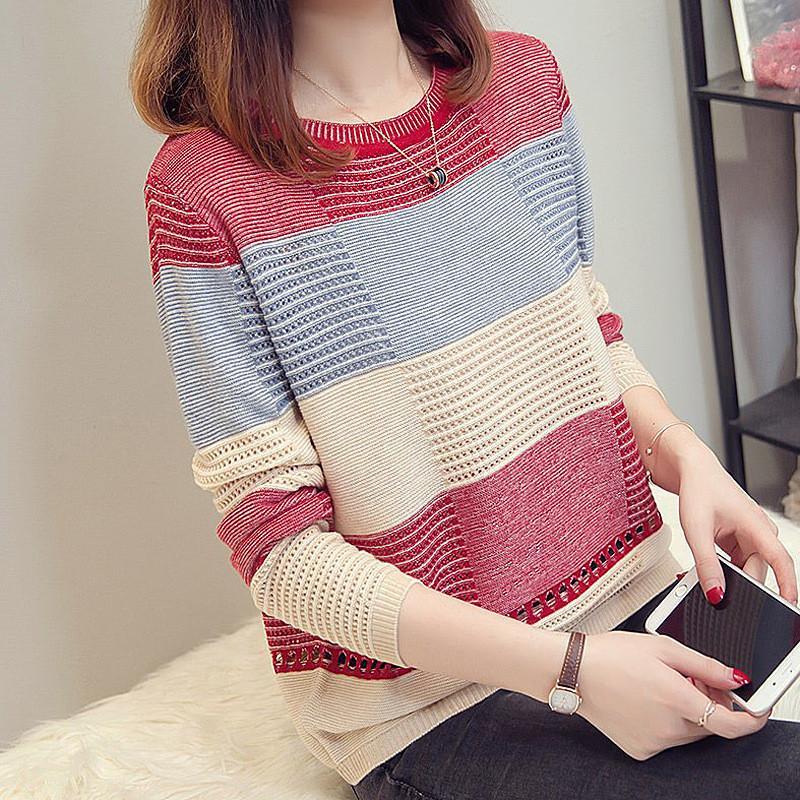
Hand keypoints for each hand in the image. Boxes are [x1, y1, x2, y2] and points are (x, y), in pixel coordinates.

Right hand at [578, 631, 765, 759]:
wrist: (571, 671)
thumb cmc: (610, 654)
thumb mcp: (661, 647)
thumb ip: (704, 665)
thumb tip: (736, 678)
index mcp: (675, 698)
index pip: (731, 724)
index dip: (752, 719)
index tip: (758, 709)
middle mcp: (667, 728)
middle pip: (709, 724)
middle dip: (710, 703)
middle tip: (692, 678)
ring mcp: (653, 742)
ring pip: (688, 732)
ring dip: (687, 712)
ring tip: (662, 684)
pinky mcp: (639, 749)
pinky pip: (666, 739)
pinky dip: (666, 722)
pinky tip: (646, 699)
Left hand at [676, 440, 796, 604]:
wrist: (691, 470)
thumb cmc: (698, 489)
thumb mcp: (696, 530)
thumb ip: (706, 564)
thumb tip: (716, 593)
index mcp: (756, 525)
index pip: (780, 560)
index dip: (786, 585)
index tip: (788, 605)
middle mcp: (759, 531)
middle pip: (758, 571)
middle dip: (740, 584)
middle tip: (715, 591)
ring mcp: (750, 535)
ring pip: (746, 568)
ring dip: (730, 576)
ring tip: (707, 574)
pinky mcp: (739, 539)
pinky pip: (738, 562)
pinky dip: (725, 568)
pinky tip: (711, 569)